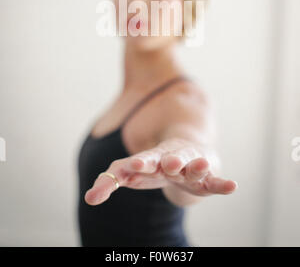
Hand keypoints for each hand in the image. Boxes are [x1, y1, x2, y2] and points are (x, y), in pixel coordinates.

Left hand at [84, 138, 237, 205]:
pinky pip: (215, 180)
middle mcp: (170, 158)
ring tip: (197, 165)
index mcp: (149, 158)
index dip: (136, 165)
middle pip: (166, 157)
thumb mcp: (132, 172)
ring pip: (192, 163)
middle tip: (165, 162)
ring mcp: (189, 165)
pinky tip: (233, 186)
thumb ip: (110, 182)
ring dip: (193, 164)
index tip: (128, 170)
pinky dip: (223, 183)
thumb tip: (89, 198)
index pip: (140, 161)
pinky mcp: (206, 175)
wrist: (184, 150)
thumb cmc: (154, 165)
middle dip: (165, 159)